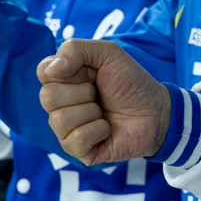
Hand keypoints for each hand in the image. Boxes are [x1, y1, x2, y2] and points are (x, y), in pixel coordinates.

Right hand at [37, 39, 170, 165]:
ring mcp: (67, 130)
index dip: (69, 70)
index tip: (91, 73)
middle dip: (83, 92)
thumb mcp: (108, 53)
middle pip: (48, 97)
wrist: (156, 111)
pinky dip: (97, 130)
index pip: (43, 72)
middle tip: (99, 94)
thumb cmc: (131, 83)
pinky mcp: (79, 151)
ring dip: (91, 112)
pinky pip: (75, 140)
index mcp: (63, 80)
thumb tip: (52, 70)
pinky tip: (107, 129)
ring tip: (104, 112)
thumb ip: (75, 49)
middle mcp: (60, 105)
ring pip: (59, 120)